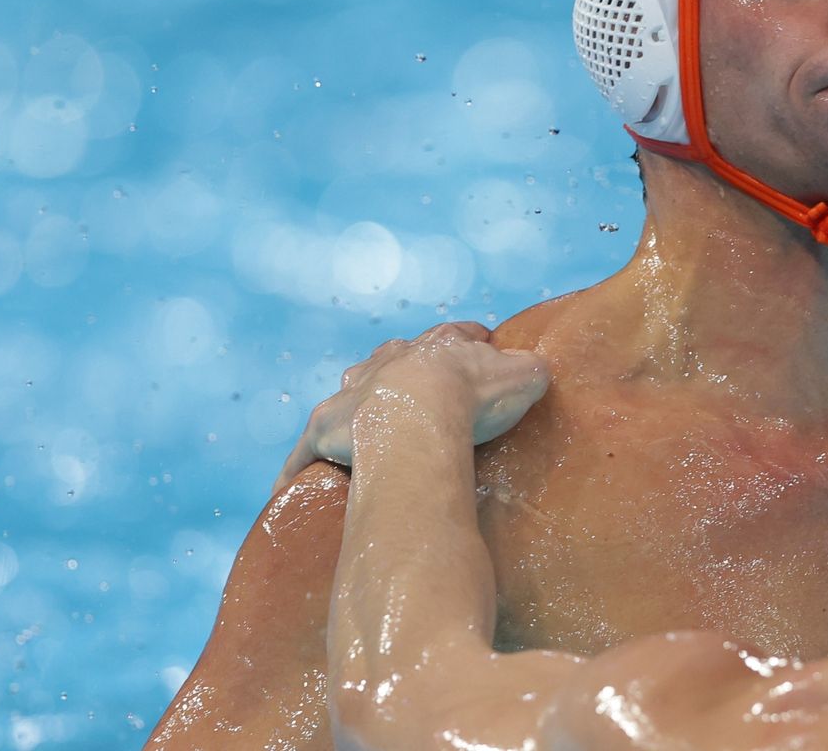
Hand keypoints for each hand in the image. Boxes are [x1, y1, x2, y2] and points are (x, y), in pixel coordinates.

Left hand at [273, 322, 551, 491]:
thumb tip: (535, 369)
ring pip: (351, 393)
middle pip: (394, 360)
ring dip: (358, 406)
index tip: (482, 351)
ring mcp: (351, 393)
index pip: (455, 337)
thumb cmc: (474, 394)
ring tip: (367, 433)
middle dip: (405, 372)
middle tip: (422, 398)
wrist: (420, 410)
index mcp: (437, 346)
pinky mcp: (323, 429)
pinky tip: (292, 490)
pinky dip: (301, 469)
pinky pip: (307, 452)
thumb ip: (529, 368)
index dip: (470, 344)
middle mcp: (388, 361)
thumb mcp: (523, 375)